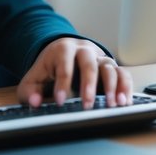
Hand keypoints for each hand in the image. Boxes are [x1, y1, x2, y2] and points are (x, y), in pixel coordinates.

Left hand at [16, 38, 132, 109]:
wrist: (63, 54)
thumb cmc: (49, 69)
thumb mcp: (34, 78)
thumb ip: (29, 91)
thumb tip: (34, 102)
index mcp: (62, 49)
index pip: (63, 64)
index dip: (62, 83)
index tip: (61, 101)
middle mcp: (84, 50)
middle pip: (89, 63)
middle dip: (88, 84)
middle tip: (87, 105)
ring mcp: (100, 58)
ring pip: (110, 67)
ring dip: (112, 87)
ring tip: (112, 105)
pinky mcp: (112, 67)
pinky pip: (123, 74)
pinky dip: (125, 87)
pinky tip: (124, 102)